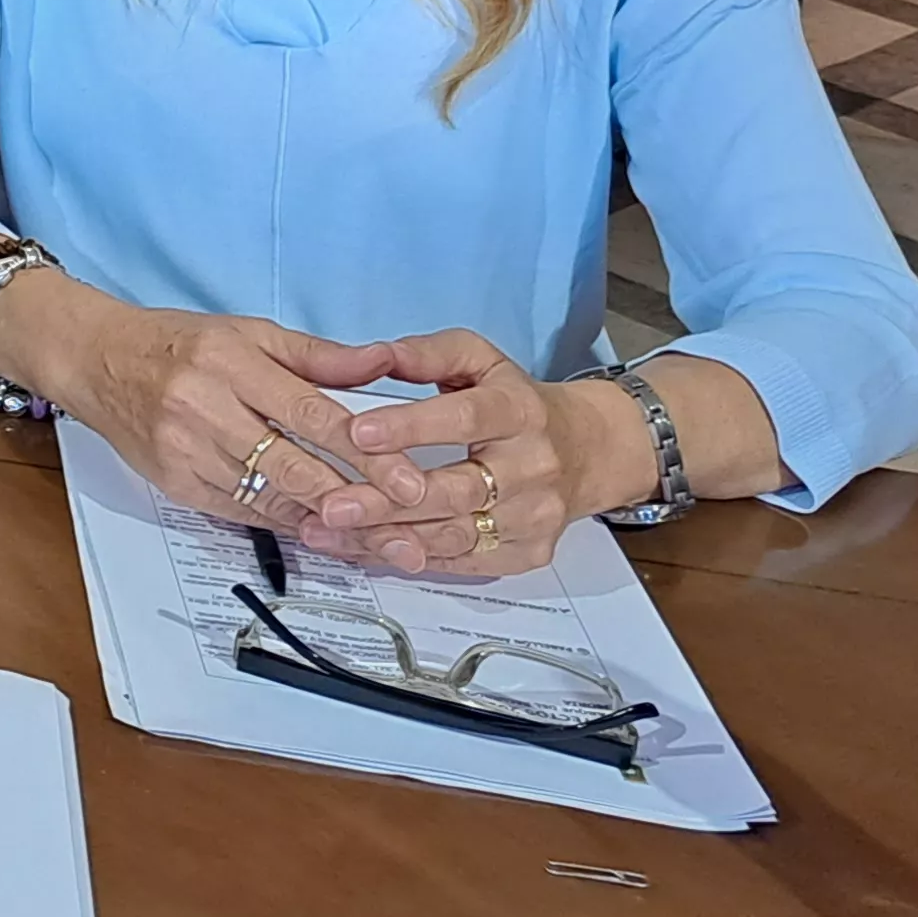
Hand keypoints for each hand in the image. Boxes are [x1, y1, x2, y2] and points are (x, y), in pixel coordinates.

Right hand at [0, 273, 443, 538]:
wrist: (92, 360)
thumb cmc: (176, 342)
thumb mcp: (246, 331)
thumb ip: (316, 355)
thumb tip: (382, 364)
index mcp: (228, 362)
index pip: (308, 413)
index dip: (363, 452)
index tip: (410, 480)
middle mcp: (203, 409)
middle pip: (293, 467)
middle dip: (357, 501)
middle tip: (410, 526)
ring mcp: (185, 452)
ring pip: (270, 500)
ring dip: (330, 525)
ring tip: (381, 543)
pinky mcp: (175, 484)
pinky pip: (243, 513)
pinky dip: (288, 525)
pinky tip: (326, 533)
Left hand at [327, 331, 639, 581]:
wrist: (587, 450)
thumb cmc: (515, 402)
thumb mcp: (479, 360)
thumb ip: (428, 354)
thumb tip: (376, 354)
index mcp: (518, 411)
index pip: (465, 418)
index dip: (410, 427)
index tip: (357, 432)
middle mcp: (533, 467)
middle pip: (456, 490)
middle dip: (387, 501)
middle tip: (331, 504)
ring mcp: (535, 516)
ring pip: (454, 535)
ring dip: (387, 538)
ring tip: (330, 532)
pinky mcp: (530, 552)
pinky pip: (462, 562)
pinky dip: (409, 557)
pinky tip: (362, 549)